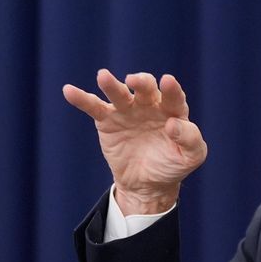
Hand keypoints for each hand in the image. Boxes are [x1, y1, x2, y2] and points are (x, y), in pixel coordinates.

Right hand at [63, 69, 207, 214]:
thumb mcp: (191, 157)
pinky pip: (94, 107)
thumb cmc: (173, 165)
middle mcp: (150, 105)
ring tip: (103, 76)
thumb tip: (173, 125)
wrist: (148, 184)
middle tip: (135, 81)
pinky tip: (69, 91)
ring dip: (111, 85)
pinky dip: (81, 98)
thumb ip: (190, 139)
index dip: (171, 88)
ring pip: (119, 93)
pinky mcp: (108, 121)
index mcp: (173, 110)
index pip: (174, 96)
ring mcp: (128, 111)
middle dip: (141, 82)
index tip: (167, 81)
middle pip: (146, 88)